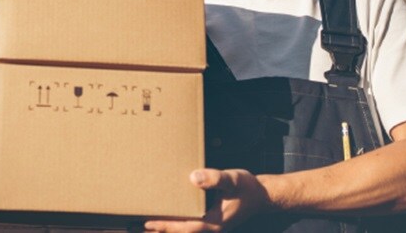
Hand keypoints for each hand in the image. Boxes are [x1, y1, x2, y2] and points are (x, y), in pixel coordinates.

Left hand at [144, 169, 271, 231]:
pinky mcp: (211, 221)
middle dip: (164, 230)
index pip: (187, 227)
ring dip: (169, 229)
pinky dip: (178, 224)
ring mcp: (212, 226)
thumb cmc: (247, 187)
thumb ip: (215, 178)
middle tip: (143, 226)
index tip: (150, 222)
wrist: (262, 196)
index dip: (168, 225)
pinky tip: (169, 218)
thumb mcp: (233, 179)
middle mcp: (212, 227)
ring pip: (186, 231)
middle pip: (183, 232)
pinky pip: (191, 226)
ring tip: (150, 226)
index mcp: (215, 221)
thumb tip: (193, 178)